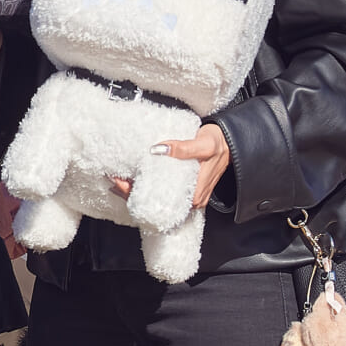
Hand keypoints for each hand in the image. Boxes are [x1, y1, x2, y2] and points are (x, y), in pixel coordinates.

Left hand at [108, 123, 231, 207]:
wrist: (231, 142)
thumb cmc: (219, 145)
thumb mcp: (203, 145)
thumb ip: (183, 149)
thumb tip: (158, 149)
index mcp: (194, 196)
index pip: (158, 202)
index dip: (136, 194)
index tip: (119, 183)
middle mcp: (190, 201)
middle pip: (154, 203)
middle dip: (131, 194)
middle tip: (114, 180)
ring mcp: (186, 195)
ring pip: (156, 199)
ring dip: (137, 191)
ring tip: (117, 181)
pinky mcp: (184, 188)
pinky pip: (161, 192)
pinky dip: (145, 187)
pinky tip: (133, 180)